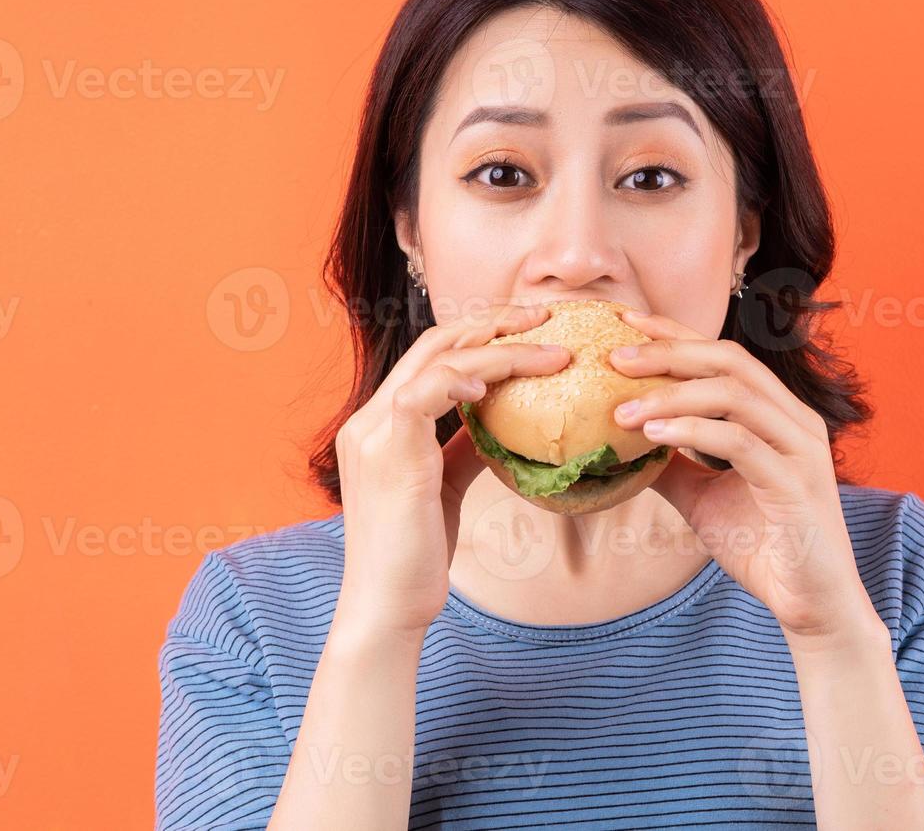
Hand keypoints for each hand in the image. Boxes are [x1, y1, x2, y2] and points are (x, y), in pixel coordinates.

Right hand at [332, 303, 570, 638]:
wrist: (387, 606)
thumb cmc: (417, 556)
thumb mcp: (445, 488)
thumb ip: (464, 448)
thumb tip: (501, 422)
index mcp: (381, 422)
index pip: (432, 354)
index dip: (481, 334)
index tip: (532, 329)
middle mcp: (370, 417)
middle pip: (435, 341)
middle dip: (495, 322)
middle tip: (548, 317)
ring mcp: (373, 430)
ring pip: (440, 359)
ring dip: (502, 348)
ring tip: (554, 351)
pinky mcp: (388, 449)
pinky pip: (427, 391)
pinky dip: (467, 377)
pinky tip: (499, 384)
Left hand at [609, 308, 885, 651]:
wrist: (809, 605)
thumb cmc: (763, 547)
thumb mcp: (703, 498)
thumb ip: (671, 465)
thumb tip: (619, 444)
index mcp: (779, 414)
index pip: (723, 356)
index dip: (675, 335)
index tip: (624, 326)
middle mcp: (796, 420)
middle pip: (729, 360)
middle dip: (669, 351)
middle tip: (614, 357)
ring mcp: (800, 449)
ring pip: (734, 394)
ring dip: (671, 394)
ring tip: (622, 409)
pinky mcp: (796, 483)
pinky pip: (739, 441)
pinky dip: (693, 430)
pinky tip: (654, 434)